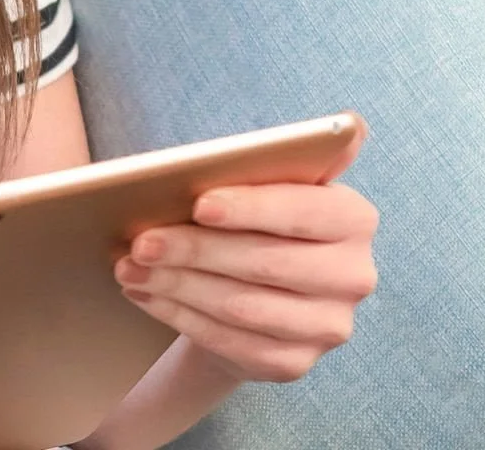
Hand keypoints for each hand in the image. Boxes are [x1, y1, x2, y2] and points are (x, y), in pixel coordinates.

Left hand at [113, 119, 378, 383]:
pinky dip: (179, 315)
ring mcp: (328, 326)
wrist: (254, 294)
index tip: (199, 204)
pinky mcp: (294, 363)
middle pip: (266, 262)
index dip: (252, 208)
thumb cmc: (254, 224)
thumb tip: (345, 122)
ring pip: (241, 305)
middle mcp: (353, 275)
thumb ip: (279, 160)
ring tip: (130, 268)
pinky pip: (228, 340)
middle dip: (195, 250)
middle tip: (142, 242)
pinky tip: (146, 294)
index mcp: (354, 219)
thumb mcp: (265, 187)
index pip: (305, 211)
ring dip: (177, 285)